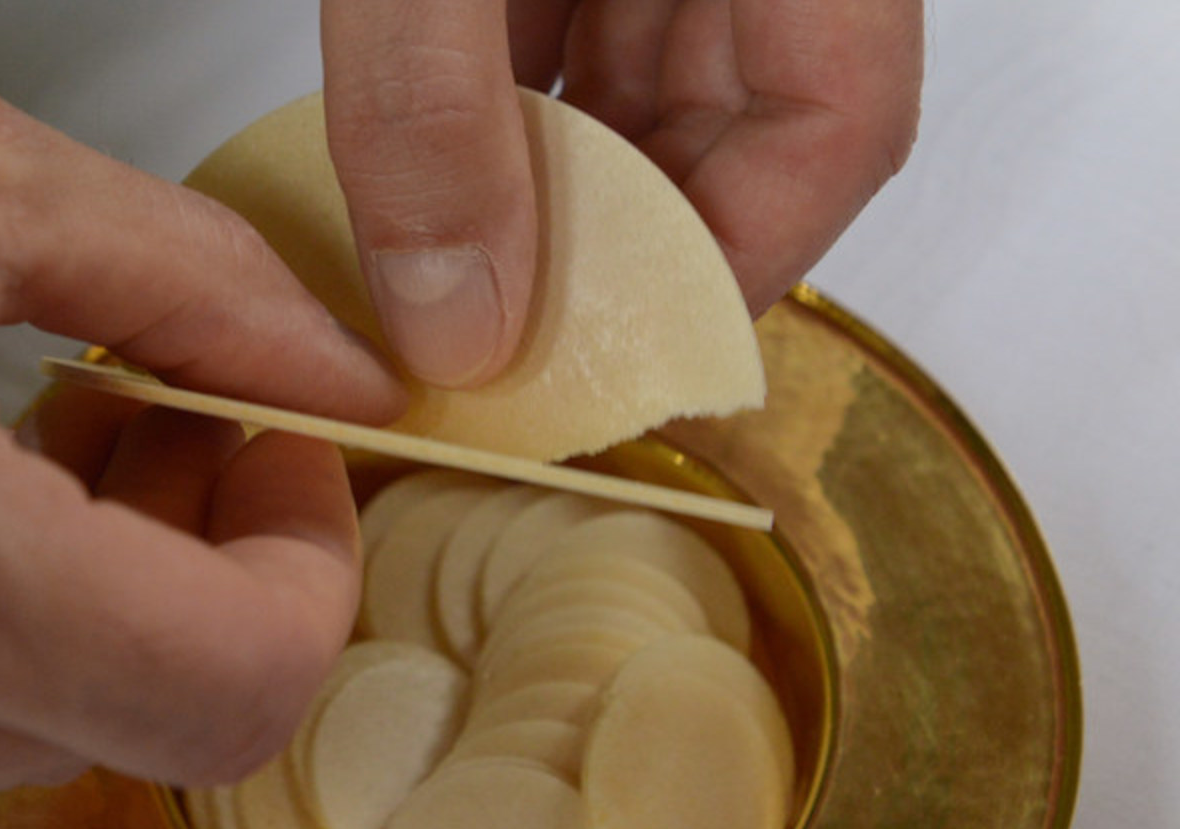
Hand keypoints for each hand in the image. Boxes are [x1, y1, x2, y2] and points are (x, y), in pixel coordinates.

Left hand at [319, 0, 922, 385]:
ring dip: (546, 186)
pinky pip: (556, 29)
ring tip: (449, 275)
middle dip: (619, 244)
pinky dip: (493, 108)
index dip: (742, 261)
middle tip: (510, 344)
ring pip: (640, 85)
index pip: (839, 121)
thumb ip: (432, 102)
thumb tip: (453, 321)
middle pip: (739, 123)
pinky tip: (422, 173)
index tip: (620, 363)